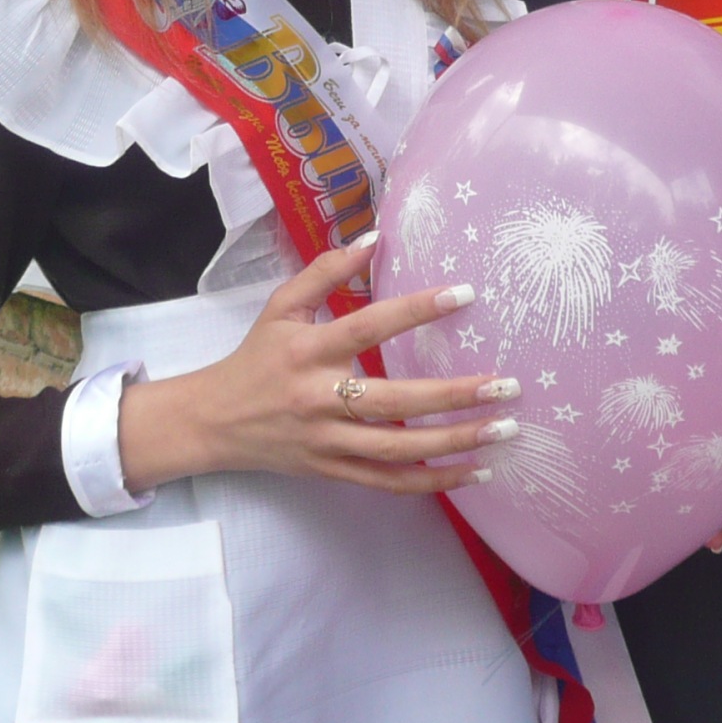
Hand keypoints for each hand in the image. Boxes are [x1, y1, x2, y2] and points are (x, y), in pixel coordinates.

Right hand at [117, 241, 521, 497]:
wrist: (215, 422)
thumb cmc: (256, 358)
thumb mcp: (280, 307)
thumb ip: (325, 271)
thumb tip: (373, 237)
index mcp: (309, 350)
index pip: (370, 327)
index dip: (418, 309)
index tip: (466, 293)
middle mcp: (320, 399)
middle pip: (395, 402)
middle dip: (455, 395)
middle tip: (506, 385)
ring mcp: (329, 442)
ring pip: (400, 451)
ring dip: (456, 442)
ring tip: (503, 430)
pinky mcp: (334, 473)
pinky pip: (390, 484)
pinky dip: (434, 482)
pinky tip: (475, 473)